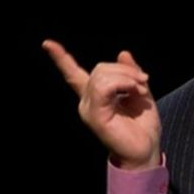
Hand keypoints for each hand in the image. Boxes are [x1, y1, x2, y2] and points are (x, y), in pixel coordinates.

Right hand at [42, 40, 161, 169]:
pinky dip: (123, 83)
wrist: (146, 150)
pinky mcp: (95, 116)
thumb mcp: (140, 93)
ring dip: (126, 77)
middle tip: (144, 81)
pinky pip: (103, 87)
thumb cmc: (143, 127)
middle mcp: (87, 102)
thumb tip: (123, 53)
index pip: (73, 74)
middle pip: (99, 69)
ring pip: (101, 75)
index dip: (61, 58)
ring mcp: (89, 109)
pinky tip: (134, 90)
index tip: (47, 43)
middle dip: (125, 70)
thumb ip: (131, 74)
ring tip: (141, 89)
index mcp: (96, 96)